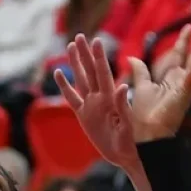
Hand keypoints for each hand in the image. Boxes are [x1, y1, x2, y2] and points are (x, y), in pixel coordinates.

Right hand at [54, 35, 140, 171]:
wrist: (126, 154)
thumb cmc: (132, 140)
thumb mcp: (129, 125)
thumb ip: (124, 106)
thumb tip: (123, 86)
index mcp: (111, 97)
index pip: (103, 73)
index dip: (99, 57)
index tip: (96, 40)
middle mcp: (100, 98)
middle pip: (90, 71)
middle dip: (85, 54)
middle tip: (79, 36)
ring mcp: (90, 106)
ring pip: (81, 80)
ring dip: (75, 63)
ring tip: (70, 46)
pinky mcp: (83, 116)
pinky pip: (72, 98)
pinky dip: (65, 86)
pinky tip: (59, 73)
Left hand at [129, 17, 190, 141]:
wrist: (146, 136)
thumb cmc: (144, 116)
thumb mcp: (141, 87)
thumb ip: (140, 72)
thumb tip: (132, 58)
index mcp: (172, 79)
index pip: (180, 55)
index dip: (185, 40)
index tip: (190, 26)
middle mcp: (182, 81)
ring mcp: (185, 87)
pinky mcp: (184, 94)